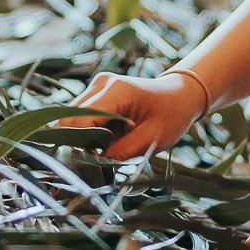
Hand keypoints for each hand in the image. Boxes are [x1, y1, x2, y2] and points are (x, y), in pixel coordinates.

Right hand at [62, 70, 209, 158]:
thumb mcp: (150, 140)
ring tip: (102, 152)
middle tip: (92, 165)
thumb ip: (119, 153)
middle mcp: (100, 84)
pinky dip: (86, 133)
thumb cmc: (171, 116)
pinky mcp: (96, 93)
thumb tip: (91, 165)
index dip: (79, 145)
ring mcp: (97, 86)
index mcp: (116, 91)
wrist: (180, 96)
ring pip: (71, 119)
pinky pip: (80, 117)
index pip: (80, 120)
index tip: (89, 166)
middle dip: (76, 144)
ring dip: (81, 138)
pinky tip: (103, 142)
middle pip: (69, 119)